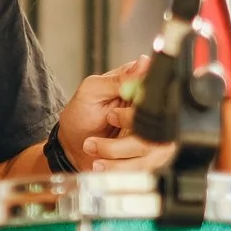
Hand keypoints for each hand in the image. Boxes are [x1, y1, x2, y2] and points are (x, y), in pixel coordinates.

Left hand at [59, 61, 177, 171]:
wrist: (72, 147)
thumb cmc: (81, 116)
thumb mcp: (92, 91)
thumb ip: (118, 79)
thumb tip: (144, 62)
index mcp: (142, 88)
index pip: (158, 93)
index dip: (138, 108)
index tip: (113, 114)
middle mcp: (153, 112)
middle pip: (158, 125)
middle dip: (123, 133)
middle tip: (101, 130)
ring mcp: (154, 137)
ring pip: (150, 149)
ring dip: (114, 152)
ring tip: (92, 146)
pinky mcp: (150, 158)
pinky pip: (143, 167)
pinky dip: (117, 168)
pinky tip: (101, 163)